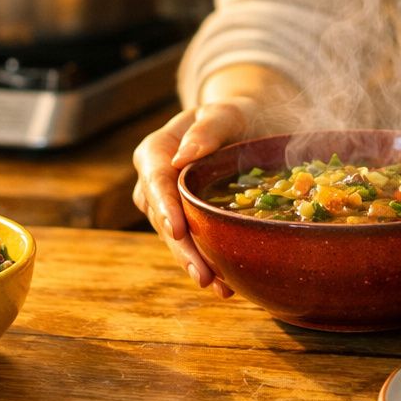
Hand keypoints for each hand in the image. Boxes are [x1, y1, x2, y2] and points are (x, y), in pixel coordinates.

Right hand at [131, 97, 259, 297]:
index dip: (165, 207)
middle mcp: (154, 180)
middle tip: (203, 275)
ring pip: (175, 239)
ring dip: (195, 264)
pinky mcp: (185, 220)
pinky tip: (226, 285)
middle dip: (182, 249)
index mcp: (156, 150)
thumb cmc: (234, 115)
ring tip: (219, 287)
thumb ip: (207, 129)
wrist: (246, 127)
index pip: (155, 180)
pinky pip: (191, 244)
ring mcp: (167, 204)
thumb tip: (182, 158)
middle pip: (163, 218)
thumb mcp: (226, 113)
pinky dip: (207, 264)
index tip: (178, 230)